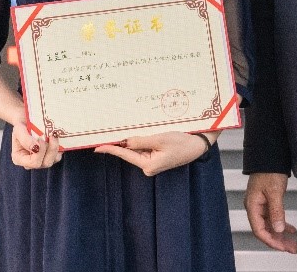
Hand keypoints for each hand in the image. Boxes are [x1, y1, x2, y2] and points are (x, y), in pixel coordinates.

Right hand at [10, 121, 61, 169]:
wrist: (27, 121)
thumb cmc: (22, 126)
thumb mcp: (19, 130)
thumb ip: (25, 139)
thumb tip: (36, 148)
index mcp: (20, 159)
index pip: (33, 163)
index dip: (40, 152)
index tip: (40, 138)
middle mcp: (31, 163)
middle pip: (46, 163)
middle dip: (51, 149)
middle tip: (50, 135)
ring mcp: (42, 160)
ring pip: (54, 160)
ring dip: (56, 146)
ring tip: (54, 135)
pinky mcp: (50, 156)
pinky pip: (58, 155)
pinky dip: (60, 146)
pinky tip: (56, 137)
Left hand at [94, 132, 210, 176]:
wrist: (198, 144)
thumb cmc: (182, 142)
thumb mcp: (160, 139)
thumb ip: (141, 141)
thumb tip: (125, 142)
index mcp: (148, 165)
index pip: (126, 154)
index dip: (111, 149)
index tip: (97, 147)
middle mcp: (149, 166)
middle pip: (131, 152)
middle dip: (121, 142)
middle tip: (107, 133)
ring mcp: (153, 162)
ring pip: (138, 148)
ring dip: (132, 140)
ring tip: (123, 131)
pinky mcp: (157, 156)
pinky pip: (145, 147)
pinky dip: (140, 140)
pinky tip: (137, 133)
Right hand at [245, 172, 296, 252]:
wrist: (270, 154)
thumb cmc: (269, 169)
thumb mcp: (275, 191)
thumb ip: (276, 211)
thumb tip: (278, 228)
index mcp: (252, 205)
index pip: (260, 230)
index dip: (271, 241)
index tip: (283, 247)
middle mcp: (255, 207)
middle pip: (265, 230)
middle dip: (279, 241)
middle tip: (292, 248)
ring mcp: (261, 205)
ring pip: (271, 225)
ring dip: (281, 234)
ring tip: (293, 242)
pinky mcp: (267, 201)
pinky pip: (274, 218)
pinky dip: (282, 224)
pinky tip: (291, 229)